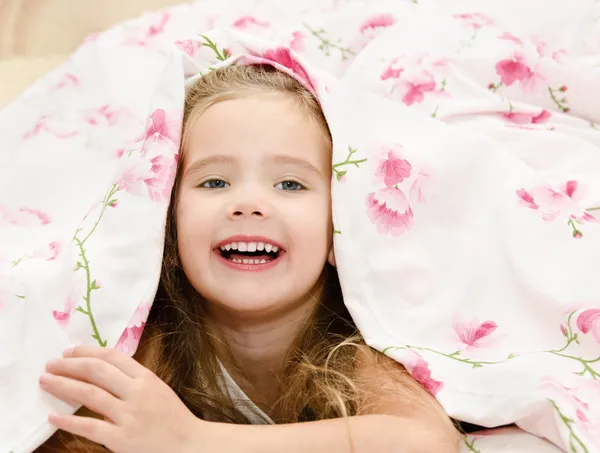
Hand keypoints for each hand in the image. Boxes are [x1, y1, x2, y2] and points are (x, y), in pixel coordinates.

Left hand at [39, 346, 200, 452]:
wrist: (190, 445)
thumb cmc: (173, 418)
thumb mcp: (158, 390)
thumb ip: (134, 379)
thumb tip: (101, 368)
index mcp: (146, 378)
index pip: (112, 357)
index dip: (87, 351)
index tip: (69, 351)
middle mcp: (137, 393)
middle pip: (97, 371)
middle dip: (69, 365)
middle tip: (50, 364)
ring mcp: (129, 416)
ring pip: (89, 394)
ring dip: (63, 386)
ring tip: (45, 381)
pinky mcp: (121, 439)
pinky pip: (89, 427)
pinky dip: (68, 421)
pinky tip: (53, 416)